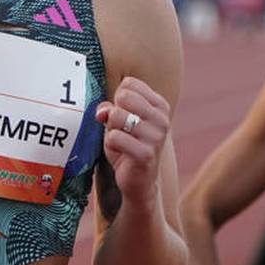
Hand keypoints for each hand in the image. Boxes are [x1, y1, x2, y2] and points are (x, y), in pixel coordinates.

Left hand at [95, 76, 170, 210]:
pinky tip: (120, 153)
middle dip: (114, 113)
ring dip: (111, 130)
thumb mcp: (117, 122)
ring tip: (121, 142)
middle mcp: (162, 119)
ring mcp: (156, 136)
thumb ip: (109, 108)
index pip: (129, 83)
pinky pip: (114, 137)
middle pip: (124, 96)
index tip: (124, 114)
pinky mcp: (146, 154)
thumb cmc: (128, 145)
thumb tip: (102, 112)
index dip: (118, 98)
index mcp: (160, 105)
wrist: (138, 181)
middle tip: (121, 129)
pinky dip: (109, 144)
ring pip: (117, 115)